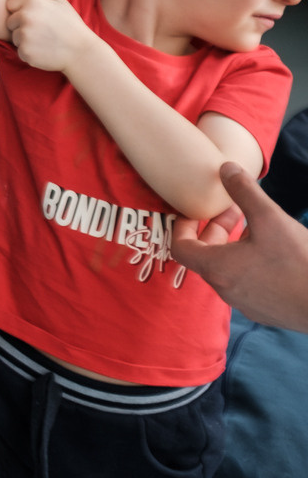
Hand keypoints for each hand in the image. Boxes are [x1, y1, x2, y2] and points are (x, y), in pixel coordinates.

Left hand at [5, 0, 93, 73]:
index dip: (21, 10)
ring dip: (25, 39)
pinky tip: (44, 50)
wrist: (81, 51)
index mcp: (32, 2)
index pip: (11, 4)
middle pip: (10, 21)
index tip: (37, 16)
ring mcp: (24, 35)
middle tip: (42, 29)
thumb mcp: (59, 0)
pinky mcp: (24, 51)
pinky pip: (19, 50)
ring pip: (14, 36)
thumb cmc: (70, 24)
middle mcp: (25, 17)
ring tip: (44, 39)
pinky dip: (28, 52)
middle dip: (22, 25)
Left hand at [172, 161, 307, 330]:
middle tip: (234, 211)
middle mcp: (224, 289)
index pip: (181, 247)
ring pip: (227, 269)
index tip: (197, 211)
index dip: (184, 226)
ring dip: (233, 245)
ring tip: (256, 227)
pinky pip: (246, 282)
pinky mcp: (263, 310)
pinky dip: (249, 263)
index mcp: (217, 268)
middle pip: (204, 256)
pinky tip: (274, 252)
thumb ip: (245, 191)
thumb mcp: (270, 219)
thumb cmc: (298, 262)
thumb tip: (225, 168)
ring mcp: (244, 302)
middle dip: (215, 229)